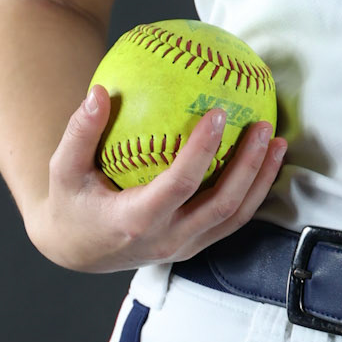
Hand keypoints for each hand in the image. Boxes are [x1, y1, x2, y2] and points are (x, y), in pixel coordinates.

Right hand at [28, 86, 288, 273]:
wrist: (78, 249)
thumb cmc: (71, 202)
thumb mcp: (63, 170)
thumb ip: (79, 133)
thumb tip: (100, 92)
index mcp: (136, 221)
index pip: (178, 185)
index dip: (202, 151)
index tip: (218, 113)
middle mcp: (167, 239)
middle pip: (221, 205)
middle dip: (248, 166)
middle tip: (263, 125)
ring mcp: (184, 247)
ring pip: (235, 217)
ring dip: (261, 180)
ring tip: (278, 142)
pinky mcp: (195, 246)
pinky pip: (232, 220)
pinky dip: (254, 192)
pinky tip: (265, 160)